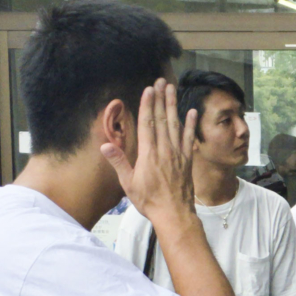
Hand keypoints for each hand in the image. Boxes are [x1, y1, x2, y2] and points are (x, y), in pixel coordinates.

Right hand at [101, 80, 197, 225]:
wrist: (174, 214)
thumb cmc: (149, 201)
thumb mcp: (128, 183)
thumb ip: (118, 162)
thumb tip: (105, 146)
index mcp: (148, 154)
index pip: (147, 123)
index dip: (147, 105)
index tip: (148, 90)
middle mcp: (164, 150)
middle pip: (161, 119)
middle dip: (160, 99)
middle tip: (160, 81)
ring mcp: (177, 154)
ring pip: (175, 124)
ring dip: (173, 105)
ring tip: (172, 89)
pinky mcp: (187, 160)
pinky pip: (188, 138)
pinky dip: (190, 124)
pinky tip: (190, 112)